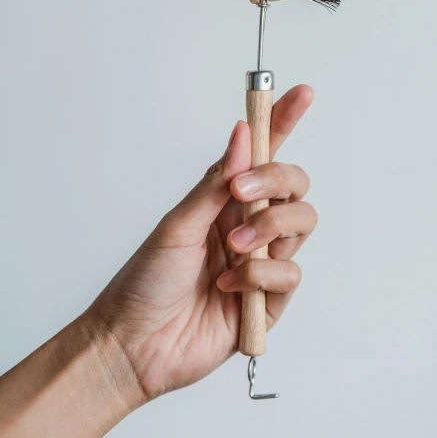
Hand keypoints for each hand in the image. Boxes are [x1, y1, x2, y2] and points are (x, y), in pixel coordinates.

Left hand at [87, 85, 315, 401]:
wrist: (135, 344)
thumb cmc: (145, 282)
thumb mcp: (177, 225)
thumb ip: (216, 183)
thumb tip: (241, 134)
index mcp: (224, 201)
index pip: (263, 155)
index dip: (283, 122)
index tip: (300, 92)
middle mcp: (249, 225)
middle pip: (293, 186)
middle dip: (278, 181)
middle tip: (243, 192)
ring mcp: (262, 260)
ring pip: (301, 224)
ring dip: (268, 231)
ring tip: (232, 249)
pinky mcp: (270, 298)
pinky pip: (290, 273)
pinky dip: (261, 276)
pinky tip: (230, 287)